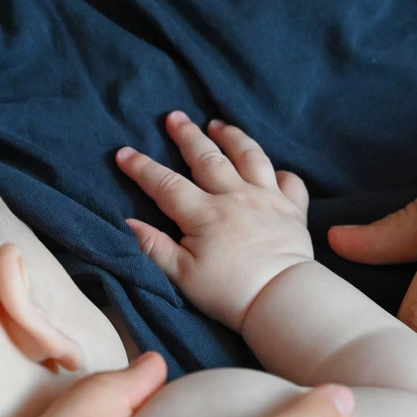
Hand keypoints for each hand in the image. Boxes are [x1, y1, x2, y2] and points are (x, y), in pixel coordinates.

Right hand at [116, 111, 311, 330]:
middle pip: (207, 158)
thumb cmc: (229, 292)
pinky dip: (281, 173)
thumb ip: (154, 247)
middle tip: (174, 117)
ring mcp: (267, 199)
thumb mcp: (182, 276)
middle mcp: (235, 197)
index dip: (142, 167)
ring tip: (219, 125)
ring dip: (232, 137)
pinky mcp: (293, 210)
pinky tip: (274, 170)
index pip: (166, 184)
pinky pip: (290, 182)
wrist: (282, 300)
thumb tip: (128, 222)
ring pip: (249, 156)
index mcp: (204, 214)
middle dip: (187, 135)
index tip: (124, 153)